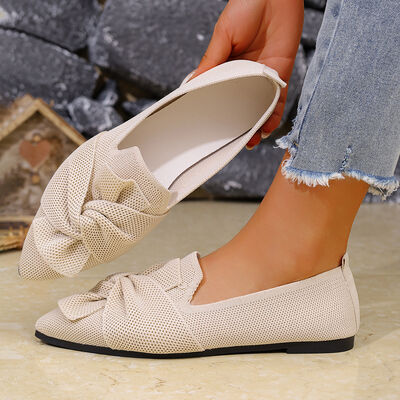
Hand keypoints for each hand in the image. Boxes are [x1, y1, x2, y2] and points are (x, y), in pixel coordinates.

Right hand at [192, 0, 302, 148]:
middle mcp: (246, 76)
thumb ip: (211, 62)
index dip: (219, 113)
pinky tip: (268, 128)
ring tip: (251, 142)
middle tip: (235, 143)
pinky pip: (279, 99)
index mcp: (228, 67)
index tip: (213, 130)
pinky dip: (274, 114)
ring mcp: (264, 77)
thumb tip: (192, 85)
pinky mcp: (281, 73)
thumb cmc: (246, 6)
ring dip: (257, 126)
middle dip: (240, 125)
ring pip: (261, 108)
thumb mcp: (222, 35)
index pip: (222, 95)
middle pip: (243, 106)